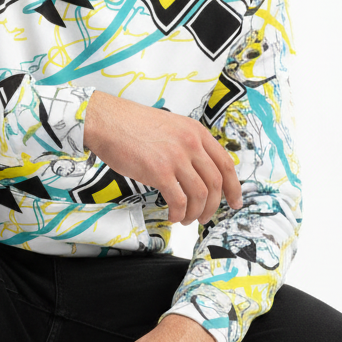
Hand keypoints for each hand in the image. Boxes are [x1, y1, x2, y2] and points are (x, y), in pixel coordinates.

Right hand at [83, 90, 241, 224]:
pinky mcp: (159, 171)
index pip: (225, 164)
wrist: (107, 121)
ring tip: (186, 219)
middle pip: (215, 183)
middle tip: (205, 217)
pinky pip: (179, 200)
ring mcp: (176, 157)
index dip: (234, 187)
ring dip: (195, 213)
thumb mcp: (172, 128)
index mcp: (196, 132)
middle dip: (213, 206)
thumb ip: (188, 145)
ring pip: (199, 194)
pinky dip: (179, 213)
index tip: (234, 202)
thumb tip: (199, 173)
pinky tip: (173, 216)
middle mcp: (191, 143)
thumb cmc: (133, 127)